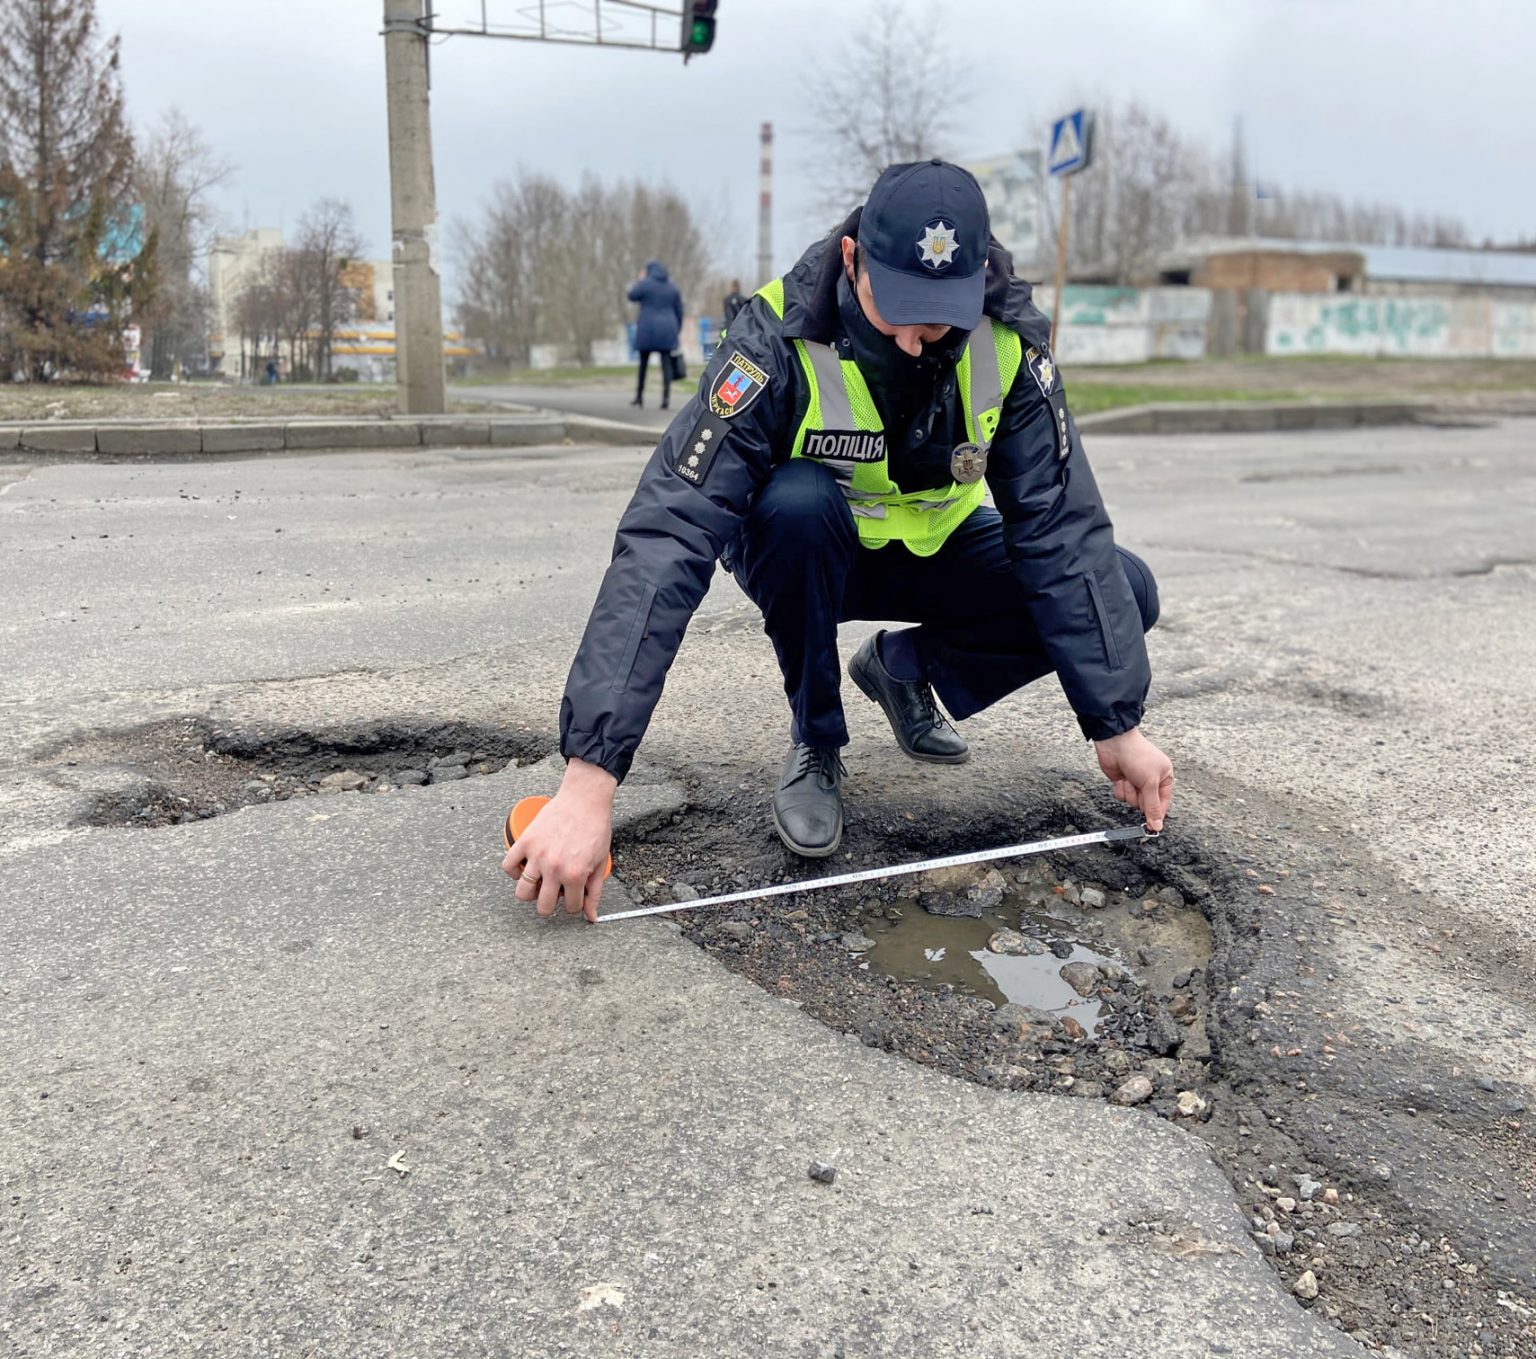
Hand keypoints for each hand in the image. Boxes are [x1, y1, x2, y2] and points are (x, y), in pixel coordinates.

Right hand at [501, 758, 616, 922]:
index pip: (570, 908)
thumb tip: (591, 917)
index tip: (575, 894)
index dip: (574, 903)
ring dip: (530, 893)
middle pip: (543, 907)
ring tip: (539, 883)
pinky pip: (508, 866)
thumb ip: (595, 892)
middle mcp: (554, 868)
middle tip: (556, 891)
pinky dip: (514, 871)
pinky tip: (525, 868)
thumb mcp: (600, 862)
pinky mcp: (525, 841)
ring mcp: (537, 855)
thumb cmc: (595, 828)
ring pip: (522, 892)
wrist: (584, 799)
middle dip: (551, 904)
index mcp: (575, 874)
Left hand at [1093, 728, 1173, 832]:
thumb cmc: (1138, 756)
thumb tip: (1158, 825)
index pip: (1163, 803)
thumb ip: (1153, 806)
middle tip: (1138, 786)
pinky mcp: (1123, 782)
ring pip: (1133, 801)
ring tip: (1129, 779)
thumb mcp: (1150, 782)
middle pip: (1146, 804)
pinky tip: (1121, 778)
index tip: (1152, 825)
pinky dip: (1121, 789)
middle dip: (1140, 797)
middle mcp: (1152, 781)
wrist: (1115, 744)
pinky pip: (1122, 796)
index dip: (1157, 813)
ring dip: (1129, 792)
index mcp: (1165, 778)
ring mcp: (1136, 782)